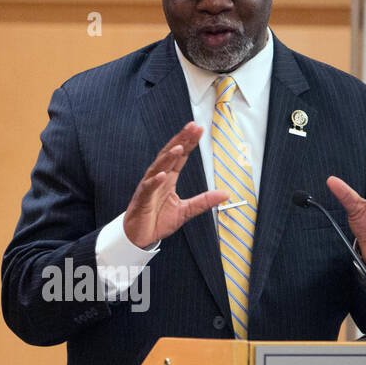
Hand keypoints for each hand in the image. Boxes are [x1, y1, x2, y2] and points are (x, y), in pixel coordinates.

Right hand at [124, 123, 229, 248]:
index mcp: (168, 179)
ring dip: (168, 157)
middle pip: (169, 155)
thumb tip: (225, 194)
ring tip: (179, 147)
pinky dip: (154, 182)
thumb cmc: (158, 221)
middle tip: (191, 127)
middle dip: (180, 140)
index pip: (180, 156)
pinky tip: (162, 175)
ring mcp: (149, 188)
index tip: (199, 129)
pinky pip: (148, 188)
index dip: (189, 143)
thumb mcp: (186, 211)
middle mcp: (158, 179)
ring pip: (158, 168)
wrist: (140, 236)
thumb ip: (204, 201)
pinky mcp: (142, 200)